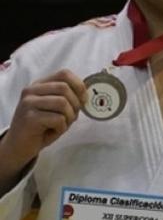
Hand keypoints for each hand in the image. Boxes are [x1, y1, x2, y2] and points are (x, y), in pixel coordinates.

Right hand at [0, 69, 86, 187]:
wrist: (19, 145)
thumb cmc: (42, 127)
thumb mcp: (55, 108)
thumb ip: (67, 98)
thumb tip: (86, 95)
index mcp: (39, 85)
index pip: (64, 74)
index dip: (79, 86)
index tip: (83, 100)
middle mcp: (31, 90)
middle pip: (65, 88)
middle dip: (76, 105)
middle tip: (71, 117)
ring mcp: (28, 103)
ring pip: (63, 103)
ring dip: (69, 117)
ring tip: (61, 125)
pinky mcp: (29, 117)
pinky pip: (58, 119)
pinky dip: (62, 127)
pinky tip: (53, 130)